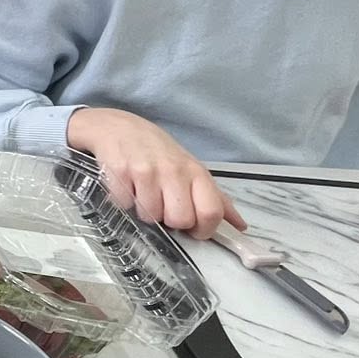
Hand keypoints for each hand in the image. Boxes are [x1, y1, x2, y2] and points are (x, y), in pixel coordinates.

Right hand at [66, 108, 245, 239]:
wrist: (119, 127)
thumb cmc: (158, 152)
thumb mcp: (191, 170)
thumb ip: (216, 199)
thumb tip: (240, 226)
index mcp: (196, 172)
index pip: (211, 212)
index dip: (202, 229)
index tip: (192, 229)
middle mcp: (174, 170)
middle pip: (180, 220)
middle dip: (170, 222)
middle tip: (163, 208)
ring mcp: (146, 171)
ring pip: (150, 217)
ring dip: (144, 212)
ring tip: (142, 194)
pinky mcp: (120, 172)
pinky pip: (125, 205)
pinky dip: (123, 202)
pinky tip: (126, 186)